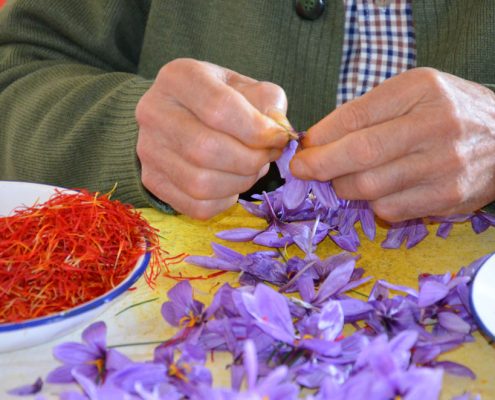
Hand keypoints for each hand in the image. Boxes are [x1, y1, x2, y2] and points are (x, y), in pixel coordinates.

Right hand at [136, 58, 288, 218]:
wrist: (179, 116)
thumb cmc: (218, 100)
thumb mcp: (245, 87)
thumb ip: (267, 101)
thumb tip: (277, 130)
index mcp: (179, 78)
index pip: (220, 108)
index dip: (258, 130)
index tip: (279, 138)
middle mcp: (154, 112)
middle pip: (206, 149)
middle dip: (251, 160)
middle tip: (268, 156)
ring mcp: (148, 150)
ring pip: (200, 183)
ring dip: (240, 182)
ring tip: (252, 169)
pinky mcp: (152, 180)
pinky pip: (196, 206)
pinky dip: (224, 200)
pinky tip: (232, 183)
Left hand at [290, 68, 494, 221]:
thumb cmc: (445, 112)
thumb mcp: (410, 94)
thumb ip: (365, 112)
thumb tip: (315, 140)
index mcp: (419, 90)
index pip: (355, 116)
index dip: (321, 136)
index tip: (302, 148)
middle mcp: (434, 125)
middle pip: (360, 154)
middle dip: (320, 166)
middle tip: (303, 170)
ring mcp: (443, 165)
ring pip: (369, 187)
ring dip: (344, 186)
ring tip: (343, 177)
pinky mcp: (447, 197)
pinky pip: (389, 209)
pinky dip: (371, 203)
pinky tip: (376, 191)